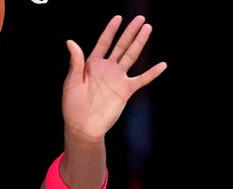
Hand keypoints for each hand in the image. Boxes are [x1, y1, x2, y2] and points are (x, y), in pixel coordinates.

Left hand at [62, 16, 165, 141]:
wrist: (83, 126)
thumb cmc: (73, 105)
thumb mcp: (71, 81)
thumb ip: (75, 61)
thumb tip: (70, 41)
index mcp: (92, 65)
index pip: (104, 43)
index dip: (111, 30)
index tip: (118, 18)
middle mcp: (107, 69)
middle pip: (121, 46)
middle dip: (130, 32)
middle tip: (140, 19)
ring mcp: (117, 79)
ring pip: (131, 56)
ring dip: (139, 43)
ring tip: (147, 29)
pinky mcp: (125, 91)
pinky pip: (141, 80)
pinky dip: (152, 73)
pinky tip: (162, 65)